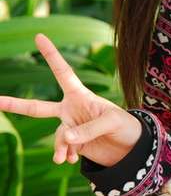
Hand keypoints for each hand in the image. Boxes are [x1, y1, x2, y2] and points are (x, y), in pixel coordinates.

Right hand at [0, 34, 141, 166]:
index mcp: (81, 95)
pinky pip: (61, 150)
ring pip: (55, 137)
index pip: (63, 72)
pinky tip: (72, 159)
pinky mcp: (72, 144)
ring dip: (59, 148)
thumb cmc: (126, 126)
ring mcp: (70, 127)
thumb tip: (66, 139)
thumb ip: (88, 129)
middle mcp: (71, 110)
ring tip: (64, 158)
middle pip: (37, 108)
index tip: (39, 36)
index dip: (51, 55)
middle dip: (15, 105)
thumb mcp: (112, 122)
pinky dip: (65, 155)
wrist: (130, 149)